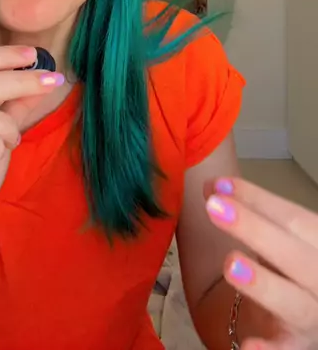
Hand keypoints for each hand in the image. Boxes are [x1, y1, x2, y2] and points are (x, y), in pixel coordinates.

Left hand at [205, 177, 317, 349]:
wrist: (311, 315)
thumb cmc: (294, 269)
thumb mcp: (284, 239)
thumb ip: (254, 213)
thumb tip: (211, 187)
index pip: (295, 219)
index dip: (257, 200)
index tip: (218, 185)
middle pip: (296, 256)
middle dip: (255, 229)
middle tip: (214, 207)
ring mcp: (315, 317)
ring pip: (296, 304)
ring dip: (264, 284)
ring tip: (231, 264)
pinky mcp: (299, 346)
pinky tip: (248, 345)